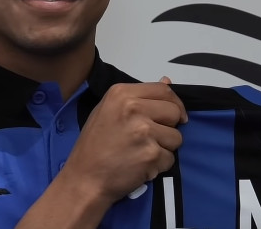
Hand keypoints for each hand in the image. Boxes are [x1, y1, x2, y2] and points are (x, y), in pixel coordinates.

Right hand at [59, 77, 187, 203]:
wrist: (84, 178)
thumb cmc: (94, 145)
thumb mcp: (108, 110)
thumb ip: (138, 97)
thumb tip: (167, 81)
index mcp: (122, 93)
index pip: (164, 91)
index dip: (174, 104)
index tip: (175, 116)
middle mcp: (134, 108)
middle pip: (174, 112)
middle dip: (169, 127)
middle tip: (152, 138)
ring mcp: (144, 131)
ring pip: (176, 137)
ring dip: (165, 148)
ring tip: (143, 152)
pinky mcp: (151, 154)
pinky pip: (170, 159)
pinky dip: (159, 165)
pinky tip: (141, 166)